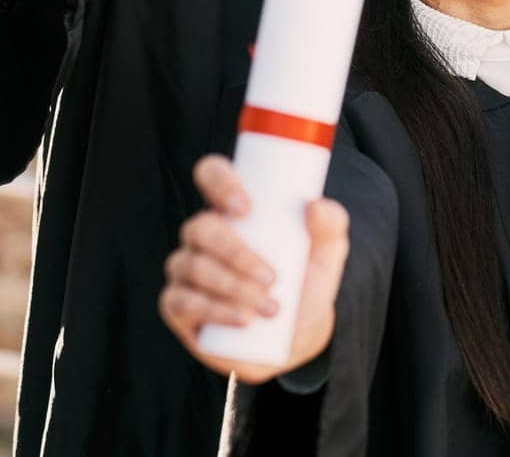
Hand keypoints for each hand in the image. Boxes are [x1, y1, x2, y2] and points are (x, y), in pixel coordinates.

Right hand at [159, 155, 347, 383]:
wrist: (296, 336)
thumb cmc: (306, 281)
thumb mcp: (328, 252)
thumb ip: (332, 224)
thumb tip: (315, 205)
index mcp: (234, 209)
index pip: (212, 174)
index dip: (220, 181)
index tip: (246, 208)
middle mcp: (203, 234)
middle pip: (200, 227)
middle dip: (236, 253)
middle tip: (273, 277)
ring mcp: (186, 268)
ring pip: (192, 266)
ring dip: (232, 287)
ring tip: (271, 307)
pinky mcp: (177, 306)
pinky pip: (179, 302)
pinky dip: (214, 311)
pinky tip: (243, 319)